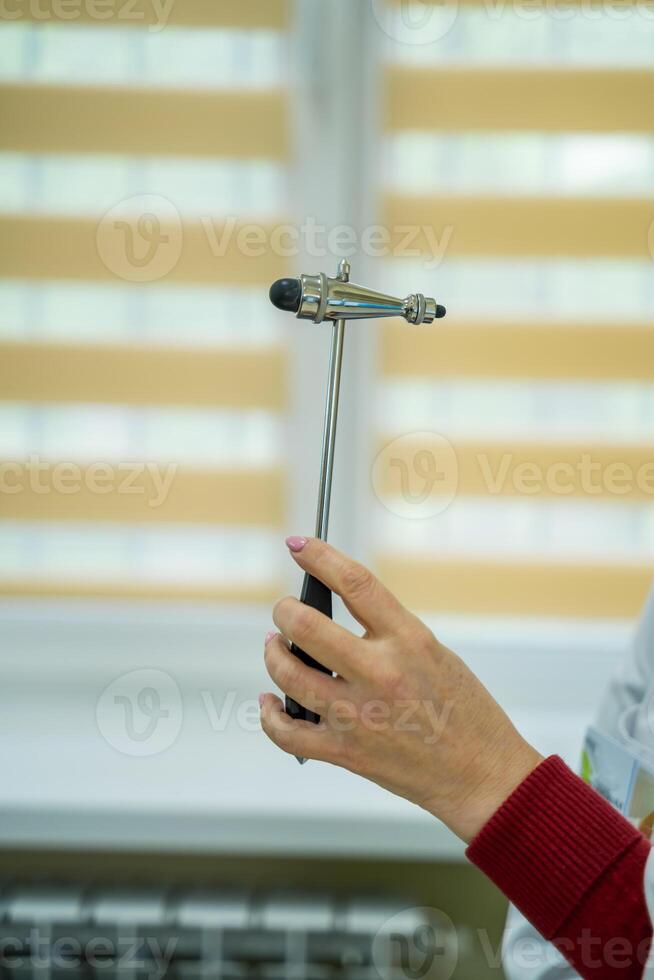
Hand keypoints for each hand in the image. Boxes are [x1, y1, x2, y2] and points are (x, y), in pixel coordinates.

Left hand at [260, 536, 542, 842]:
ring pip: (288, 674)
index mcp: (408, 640)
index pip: (354, 582)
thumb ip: (387, 633)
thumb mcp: (433, 652)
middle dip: (284, 612)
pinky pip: (287, 731)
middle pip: (306, 626)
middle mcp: (380, 673)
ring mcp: (358, 715)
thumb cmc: (465, 712)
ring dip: (274, 654)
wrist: (481, 775)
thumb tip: (333, 616)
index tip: (298, 545)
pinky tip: (271, 702)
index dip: (319, 556)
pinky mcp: (346, 751)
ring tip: (275, 647)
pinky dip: (271, 714)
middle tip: (283, 611)